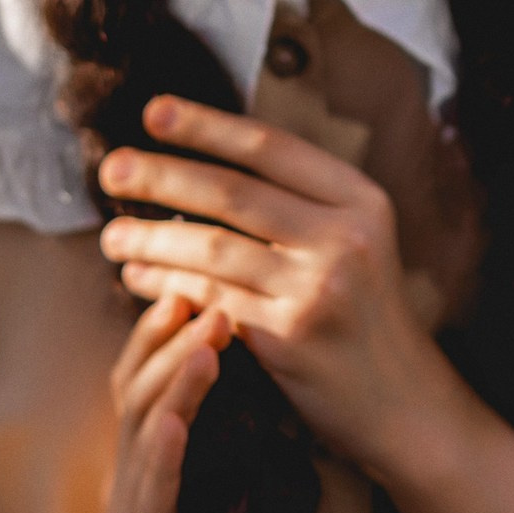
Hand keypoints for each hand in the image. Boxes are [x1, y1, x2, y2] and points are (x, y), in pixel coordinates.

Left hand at [97, 95, 440, 477]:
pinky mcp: (291, 337)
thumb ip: (300, 203)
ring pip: (213, 247)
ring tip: (111, 233)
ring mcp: (319, 286)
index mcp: (360, 199)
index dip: (207, 125)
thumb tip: (203, 163)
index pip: (271, 147)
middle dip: (162, 176)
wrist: (402, 401)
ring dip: (151, 237)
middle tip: (111, 169)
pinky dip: (166, 283)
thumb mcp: (358, 240)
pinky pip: (210, 298)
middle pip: (233, 191)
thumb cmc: (365, 313)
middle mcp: (344, 235)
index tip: (153, 111)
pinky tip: (137, 275)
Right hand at [100, 293, 231, 512]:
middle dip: (168, 334)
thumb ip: (228, 432)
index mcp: (152, 451)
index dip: (166, 323)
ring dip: (171, 379)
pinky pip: (149, 500)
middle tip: (203, 287)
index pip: (149, 371)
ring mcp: (131, 512)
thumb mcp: (217, 484)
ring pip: (140, 430)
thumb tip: (262, 366)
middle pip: (137, 385)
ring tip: (203, 338)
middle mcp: (133, 471)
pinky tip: (176, 427)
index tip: (198, 274)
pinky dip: (161, 458)